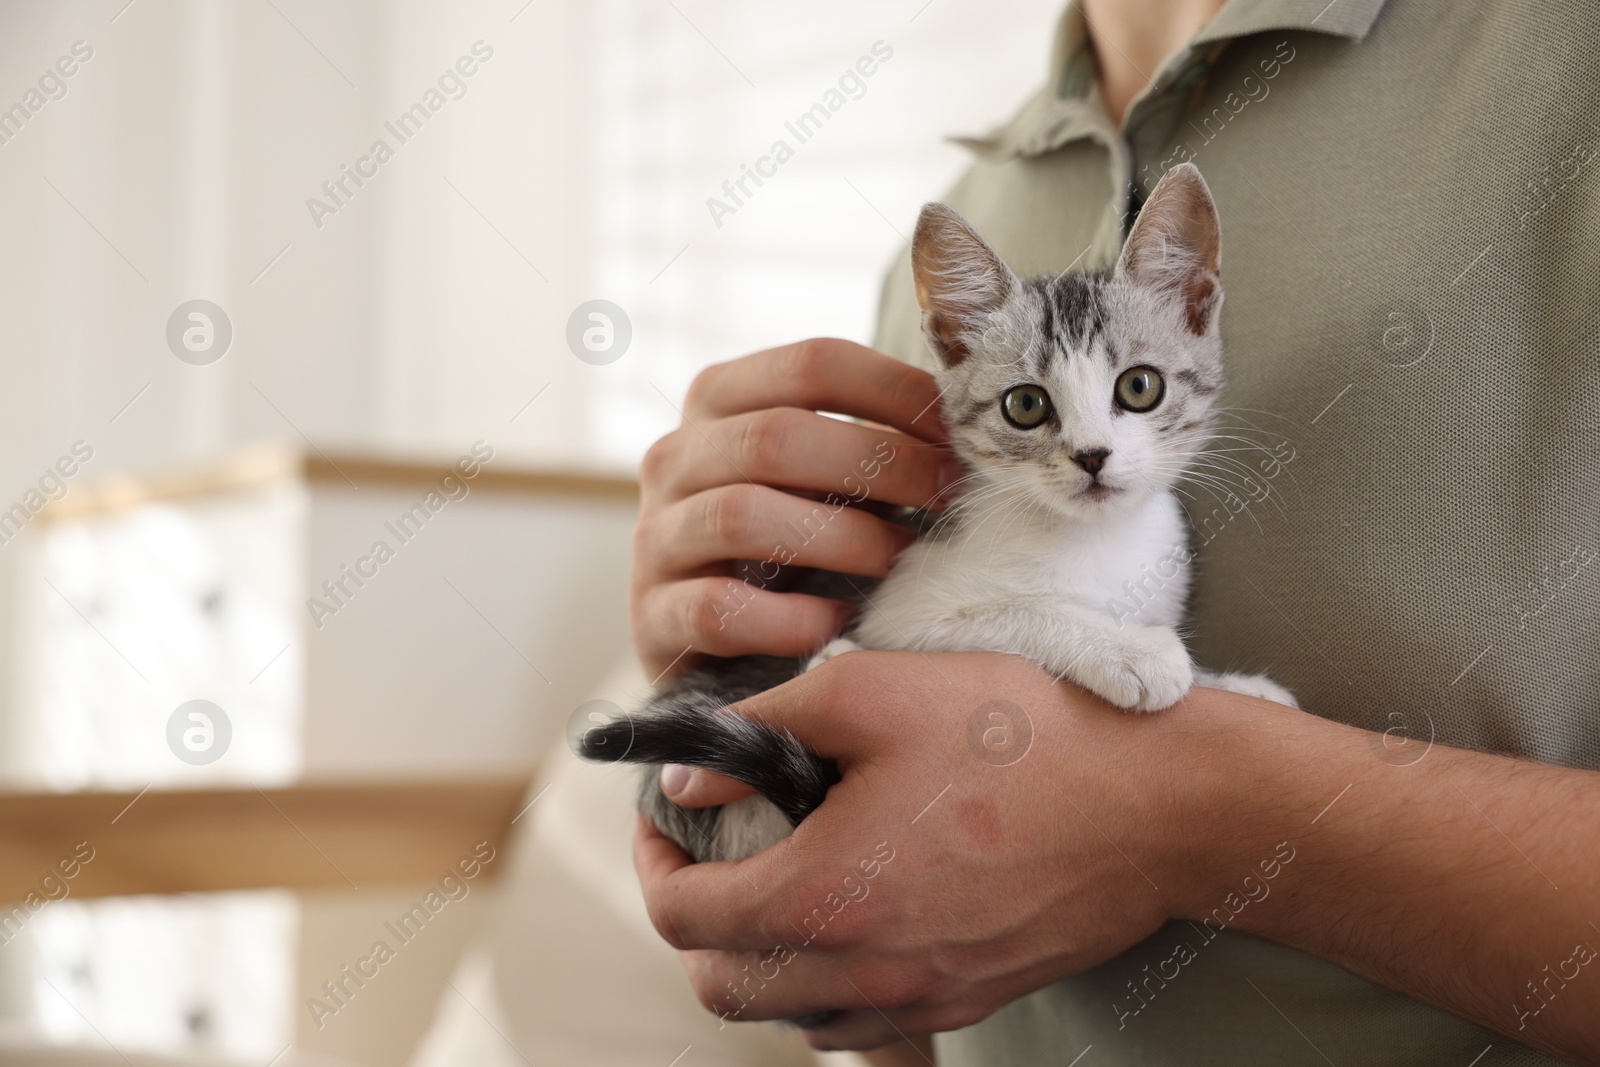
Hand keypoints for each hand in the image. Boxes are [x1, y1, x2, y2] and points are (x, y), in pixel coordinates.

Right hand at [629, 339, 954, 681]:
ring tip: (901, 561)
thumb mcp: (821, 473)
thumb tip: (976, 427)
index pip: (813, 364)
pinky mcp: (653, 616)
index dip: (896, 392)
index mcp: (721, 400)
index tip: (959, 435)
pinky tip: (839, 621)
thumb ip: (871, 440)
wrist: (708, 635)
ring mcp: (657, 536)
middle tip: (945, 497)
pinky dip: (789, 618)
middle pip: (777, 437)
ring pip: (741, 516)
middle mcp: (676, 457)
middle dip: (880, 464)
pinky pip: (718, 609)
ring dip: (841, 538)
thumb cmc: (791, 536)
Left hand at [635, 650, 1224, 1049]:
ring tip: (776, 881)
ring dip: (756, 960)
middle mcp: (866, 970)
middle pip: (722, 987)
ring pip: (788, 1016)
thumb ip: (762, 730)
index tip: (667, 819)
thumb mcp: (873, 690)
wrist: (1156, 804)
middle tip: (711, 855)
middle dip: (693, 921)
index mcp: (827, 895)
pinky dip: (825, 985)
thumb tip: (691, 778)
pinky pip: (861, 1024)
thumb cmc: (1021, 736)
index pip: (682, 916)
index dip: (652, 862)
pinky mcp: (968, 1000)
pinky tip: (849, 919)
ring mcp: (921, 998)